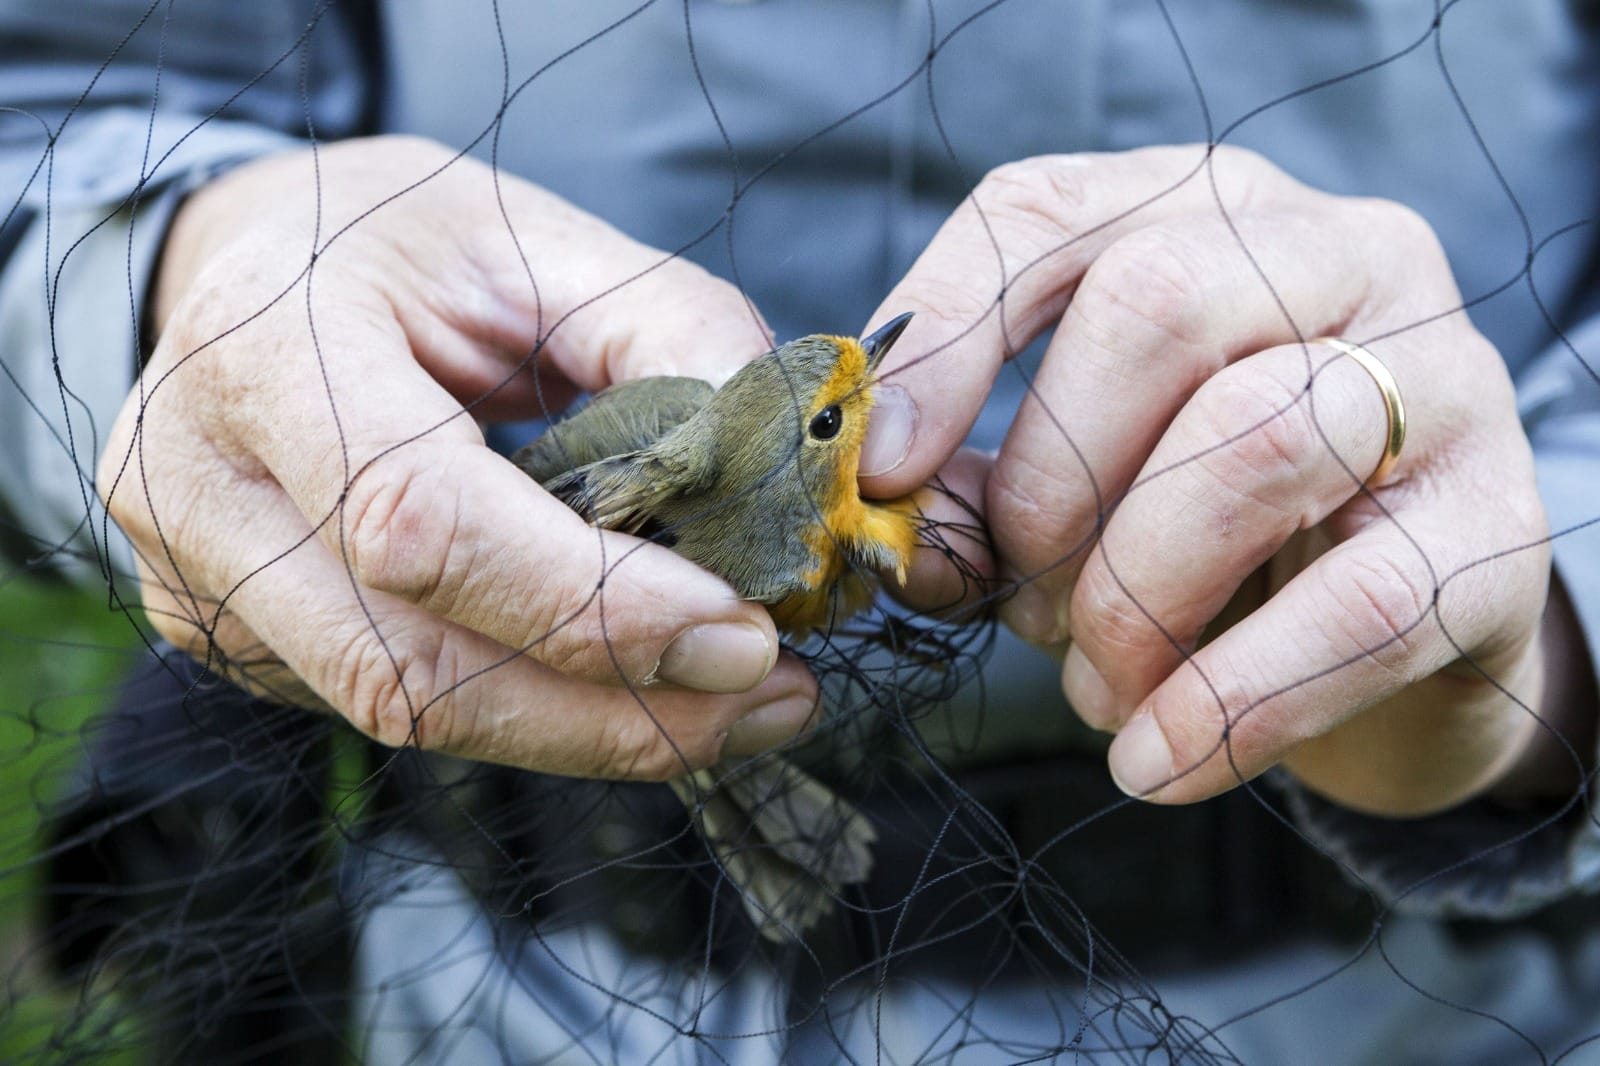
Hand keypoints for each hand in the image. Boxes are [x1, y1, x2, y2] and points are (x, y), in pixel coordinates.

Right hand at [99, 135, 819, 779]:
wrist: (265, 266)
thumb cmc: (407, 246)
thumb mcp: (547, 241)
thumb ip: (681, 336)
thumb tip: (809, 477)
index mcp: (264, 349)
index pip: (419, 519)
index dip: (589, 603)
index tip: (741, 632)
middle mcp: (199, 485)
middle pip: (409, 666)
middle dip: (614, 709)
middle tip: (771, 694)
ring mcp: (203, 580)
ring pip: (411, 712)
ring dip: (594, 732)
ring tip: (738, 706)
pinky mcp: (243, 638)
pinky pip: (405, 704)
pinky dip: (543, 714)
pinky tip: (639, 688)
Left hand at [860, 145, 1591, 815]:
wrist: (1408, 623)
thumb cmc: (1214, 532)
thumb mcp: (1085, 489)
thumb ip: (984, 498)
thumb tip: (897, 542)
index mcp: (1201, 215)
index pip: (1046, 210)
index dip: (945, 333)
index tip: (885, 467)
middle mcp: (1334, 254)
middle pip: (1154, 302)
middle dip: (1051, 481)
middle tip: (1026, 607)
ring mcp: (1438, 376)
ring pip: (1257, 437)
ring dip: (1136, 594)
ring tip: (1099, 685)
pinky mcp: (1496, 525)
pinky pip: (1360, 608)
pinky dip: (1231, 703)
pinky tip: (1158, 760)